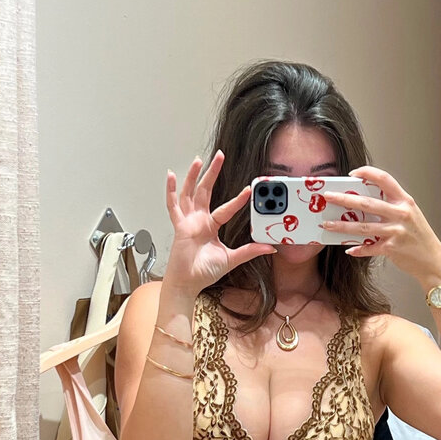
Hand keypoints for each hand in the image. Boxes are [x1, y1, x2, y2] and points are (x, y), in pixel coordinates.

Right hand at [161, 152, 273, 295]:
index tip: (249, 189)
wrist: (188, 283)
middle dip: (213, 173)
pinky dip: (171, 191)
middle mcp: (199, 220)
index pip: (226, 208)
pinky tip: (171, 176)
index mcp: (211, 226)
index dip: (238, 199)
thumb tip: (270, 248)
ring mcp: (188, 221)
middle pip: (205, 191)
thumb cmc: (204, 271)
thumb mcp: (232, 258)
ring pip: (190, 193)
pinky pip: (173, 206)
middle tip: (220, 156)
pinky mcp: (179, 226)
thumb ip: (249, 251)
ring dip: (193, 176)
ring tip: (198, 160)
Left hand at [321, 166, 440, 287]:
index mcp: (405, 201)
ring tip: (327, 224)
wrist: (433, 261)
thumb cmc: (419, 238)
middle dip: (344, 199)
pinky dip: (358, 249)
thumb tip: (363, 204)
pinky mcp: (392, 248)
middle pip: (367, 203)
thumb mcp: (410, 216)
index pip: (385, 179)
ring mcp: (396, 231)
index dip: (367, 173)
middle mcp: (401, 214)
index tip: (352, 173)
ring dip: (343, 226)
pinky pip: (369, 247)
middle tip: (328, 197)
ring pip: (363, 227)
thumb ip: (391, 207)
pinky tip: (348, 249)